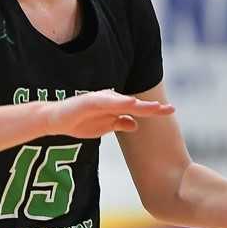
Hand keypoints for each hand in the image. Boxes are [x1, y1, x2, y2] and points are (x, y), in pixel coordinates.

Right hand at [43, 89, 174, 138]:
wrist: (55, 120)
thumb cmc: (78, 122)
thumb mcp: (103, 127)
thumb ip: (119, 124)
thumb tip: (135, 124)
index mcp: (114, 107)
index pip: (137, 109)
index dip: (154, 110)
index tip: (171, 111)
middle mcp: (109, 100)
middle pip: (134, 104)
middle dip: (152, 107)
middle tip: (171, 109)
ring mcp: (99, 100)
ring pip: (122, 102)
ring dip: (139, 104)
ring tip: (154, 108)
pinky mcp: (88, 101)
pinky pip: (105, 102)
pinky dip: (117, 102)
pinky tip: (128, 104)